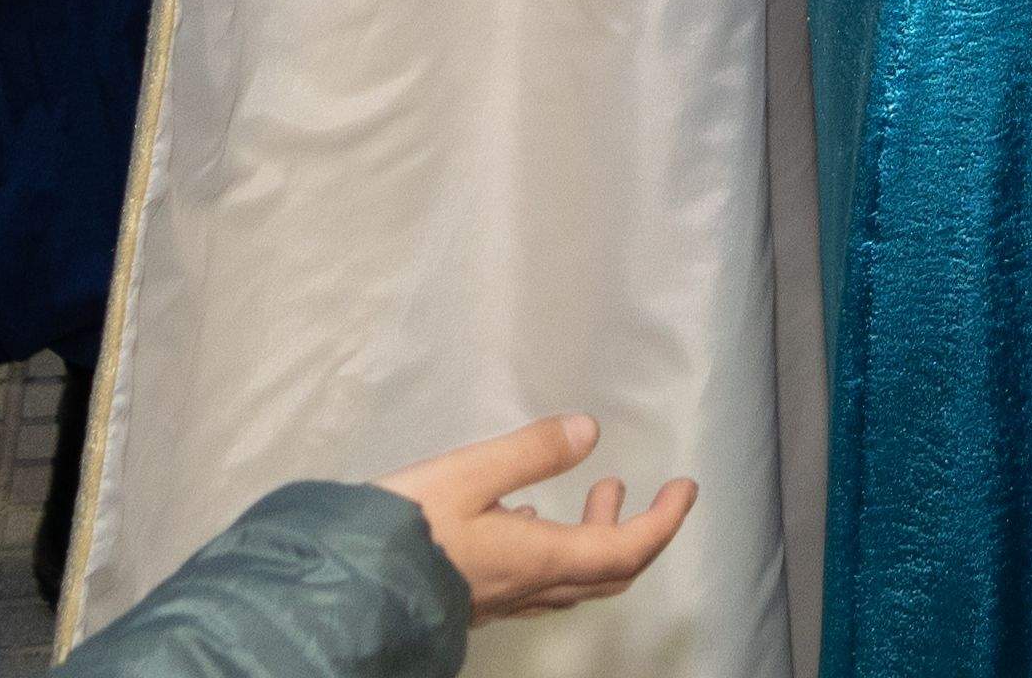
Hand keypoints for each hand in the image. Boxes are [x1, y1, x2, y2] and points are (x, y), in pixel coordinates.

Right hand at [375, 415, 698, 623]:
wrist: (345, 589)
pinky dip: (556, 548)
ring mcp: (501, 601)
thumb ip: (529, 452)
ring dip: (598, 537)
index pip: (625, 551)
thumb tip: (588, 431)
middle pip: (606, 573)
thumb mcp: (466, 474)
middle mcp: (527, 589)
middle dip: (637, 530)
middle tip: (648, 490)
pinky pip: (537, 582)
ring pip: (573, 580)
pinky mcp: (474, 599)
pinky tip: (529, 517)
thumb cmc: (402, 531)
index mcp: (538, 559)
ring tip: (600, 490)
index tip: (686, 488)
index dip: (664, 522)